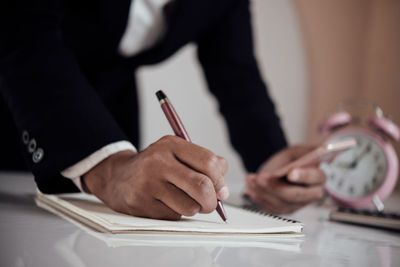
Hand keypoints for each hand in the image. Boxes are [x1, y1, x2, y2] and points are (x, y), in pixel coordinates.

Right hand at [83, 135, 228, 219]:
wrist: (116, 176)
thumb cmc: (154, 166)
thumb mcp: (176, 153)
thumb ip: (202, 163)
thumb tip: (223, 189)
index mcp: (171, 145)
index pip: (209, 162)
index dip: (220, 180)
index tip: (221, 190)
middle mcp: (158, 162)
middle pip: (202, 187)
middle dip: (212, 201)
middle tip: (210, 203)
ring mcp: (148, 184)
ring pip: (189, 207)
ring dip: (192, 209)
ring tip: (181, 200)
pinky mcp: (140, 204)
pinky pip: (173, 217)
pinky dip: (175, 213)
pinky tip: (163, 203)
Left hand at [245, 145, 325, 213]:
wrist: (280, 169)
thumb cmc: (290, 160)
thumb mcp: (295, 152)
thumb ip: (298, 155)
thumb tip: (297, 163)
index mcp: (318, 177)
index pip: (315, 178)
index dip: (303, 176)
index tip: (290, 173)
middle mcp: (312, 194)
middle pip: (296, 195)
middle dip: (276, 187)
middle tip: (261, 179)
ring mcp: (299, 204)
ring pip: (281, 203)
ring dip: (263, 192)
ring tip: (252, 181)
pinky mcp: (286, 209)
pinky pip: (273, 208)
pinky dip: (260, 199)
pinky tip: (251, 189)